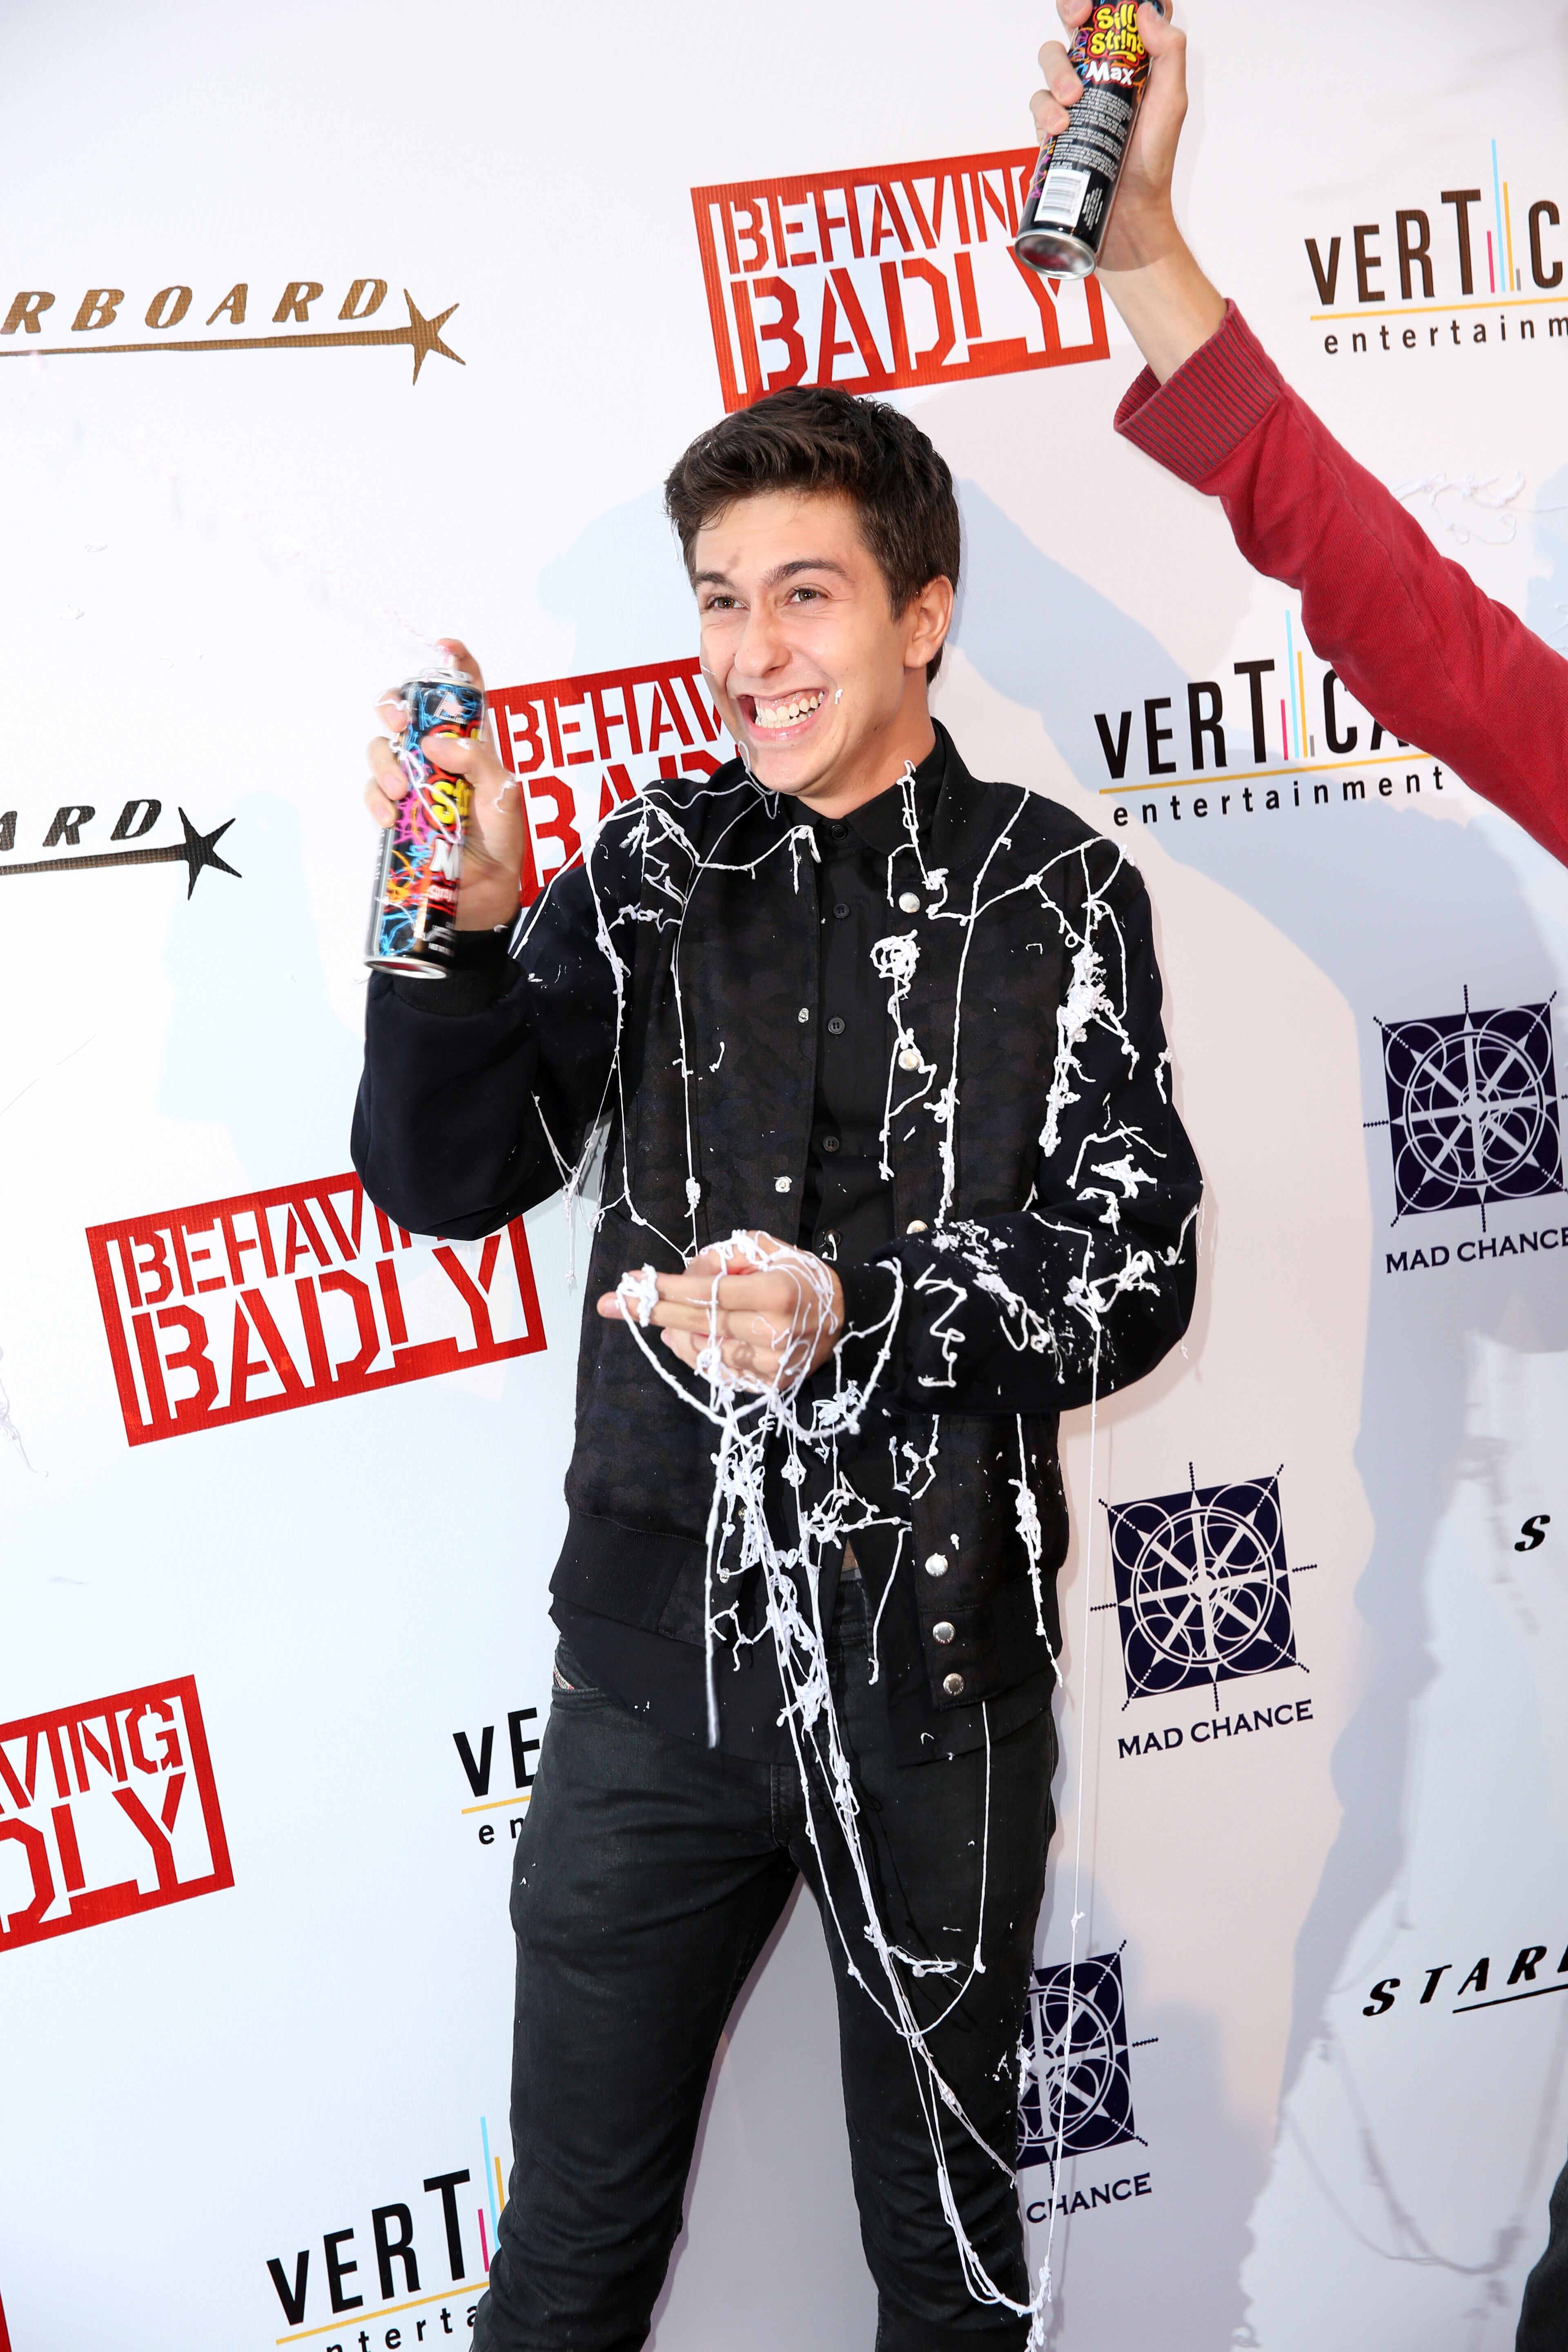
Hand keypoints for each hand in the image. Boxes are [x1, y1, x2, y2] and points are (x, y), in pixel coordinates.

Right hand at [364, 637, 526, 929]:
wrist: (484, 897)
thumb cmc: (500, 844)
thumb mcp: (505, 797)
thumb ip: (478, 761)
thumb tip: (434, 742)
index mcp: (473, 747)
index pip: (465, 696)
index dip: (454, 664)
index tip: (445, 646)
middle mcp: (439, 759)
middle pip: (407, 713)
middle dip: (396, 706)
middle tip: (398, 718)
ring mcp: (414, 784)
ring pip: (383, 749)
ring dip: (385, 761)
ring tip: (403, 789)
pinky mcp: (394, 812)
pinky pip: (373, 792)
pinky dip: (376, 798)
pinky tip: (391, 815)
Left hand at [598, 1231, 844, 1394]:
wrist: (845, 1315)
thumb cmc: (800, 1276)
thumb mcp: (768, 1249)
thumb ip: (726, 1257)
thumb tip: (687, 1275)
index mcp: (777, 1292)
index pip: (710, 1292)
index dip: (668, 1288)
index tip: (634, 1282)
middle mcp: (774, 1332)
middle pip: (700, 1322)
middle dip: (653, 1310)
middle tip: (612, 1303)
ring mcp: (772, 1363)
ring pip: (705, 1351)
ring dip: (672, 1332)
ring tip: (656, 1316)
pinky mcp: (770, 1384)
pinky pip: (718, 1370)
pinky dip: (693, 1353)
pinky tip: (679, 1336)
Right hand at [1031, 0, 1223, 379]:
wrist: (1128, 220)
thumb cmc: (1152, 165)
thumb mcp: (1171, 104)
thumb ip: (1168, 53)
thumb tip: (1144, 10)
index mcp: (1133, 61)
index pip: (1119, 15)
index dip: (1108, 1)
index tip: (1099, 5)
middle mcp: (1101, 72)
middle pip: (1077, 23)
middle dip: (1070, 9)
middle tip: (1076, 18)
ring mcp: (1074, 98)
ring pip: (1051, 58)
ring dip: (1057, 69)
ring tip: (1072, 99)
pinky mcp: (1053, 126)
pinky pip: (1037, 102)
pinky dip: (1044, 109)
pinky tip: (1058, 125)